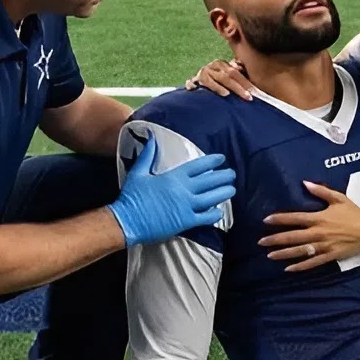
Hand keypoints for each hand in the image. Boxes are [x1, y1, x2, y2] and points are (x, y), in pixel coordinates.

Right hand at [109, 133, 236, 247]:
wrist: (128, 221)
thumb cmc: (132, 197)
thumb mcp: (138, 172)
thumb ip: (148, 155)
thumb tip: (152, 137)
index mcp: (174, 177)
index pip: (199, 166)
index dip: (213, 161)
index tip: (222, 158)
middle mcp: (184, 190)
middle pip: (211, 181)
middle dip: (224, 176)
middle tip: (232, 174)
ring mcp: (187, 206)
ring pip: (213, 198)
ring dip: (224, 193)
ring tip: (232, 189)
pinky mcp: (186, 222)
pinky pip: (206, 217)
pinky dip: (215, 214)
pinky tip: (220, 211)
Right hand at [186, 59, 253, 99]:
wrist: (198, 82)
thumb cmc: (218, 82)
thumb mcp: (228, 77)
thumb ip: (238, 77)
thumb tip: (251, 83)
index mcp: (222, 65)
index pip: (235, 73)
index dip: (245, 82)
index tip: (254, 92)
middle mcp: (212, 67)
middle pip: (226, 76)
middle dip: (238, 87)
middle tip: (247, 97)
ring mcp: (202, 74)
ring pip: (210, 80)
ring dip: (218, 87)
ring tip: (227, 95)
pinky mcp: (192, 81)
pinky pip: (193, 83)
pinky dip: (196, 86)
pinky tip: (200, 90)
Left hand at [260, 181, 359, 270]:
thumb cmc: (354, 213)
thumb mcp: (339, 198)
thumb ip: (321, 191)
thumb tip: (305, 183)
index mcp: (319, 218)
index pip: (295, 218)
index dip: (280, 219)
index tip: (266, 220)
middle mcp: (319, 233)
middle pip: (293, 237)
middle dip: (275, 239)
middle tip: (261, 241)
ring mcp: (324, 246)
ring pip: (300, 251)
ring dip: (284, 253)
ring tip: (269, 255)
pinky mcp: (330, 256)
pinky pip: (312, 263)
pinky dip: (300, 266)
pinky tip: (288, 268)